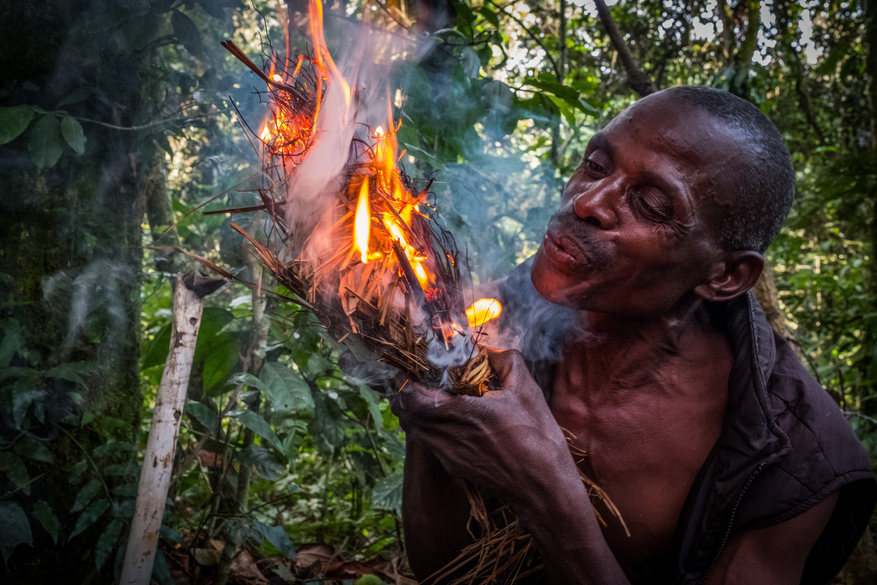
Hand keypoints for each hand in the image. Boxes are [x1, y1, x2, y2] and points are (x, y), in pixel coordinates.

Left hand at [390, 348, 578, 508]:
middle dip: (406, 394)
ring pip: (416, 430)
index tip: (411, 367)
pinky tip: (447, 418)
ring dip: (416, 411)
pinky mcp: (454, 468)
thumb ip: (506, 361)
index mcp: (464, 414)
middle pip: (407, 414)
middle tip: (417, 378)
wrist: (544, 489)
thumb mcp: (527, 391)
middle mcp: (449, 437)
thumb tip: (487, 350)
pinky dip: (428, 427)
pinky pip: (430, 442)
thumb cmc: (538, 439)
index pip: (413, 397)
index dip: (405, 381)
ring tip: (428, 395)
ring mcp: (449, 456)